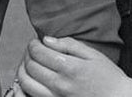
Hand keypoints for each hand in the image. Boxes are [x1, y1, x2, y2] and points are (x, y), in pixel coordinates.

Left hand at [16, 36, 130, 96]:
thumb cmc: (109, 78)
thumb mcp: (92, 55)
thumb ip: (68, 45)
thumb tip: (47, 40)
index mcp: (69, 67)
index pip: (38, 52)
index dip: (33, 44)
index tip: (36, 42)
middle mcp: (60, 84)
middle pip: (30, 66)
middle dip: (27, 55)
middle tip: (32, 51)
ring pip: (26, 83)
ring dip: (23, 70)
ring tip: (30, 64)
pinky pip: (32, 96)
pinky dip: (26, 86)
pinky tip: (33, 79)